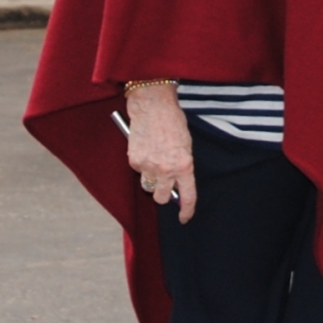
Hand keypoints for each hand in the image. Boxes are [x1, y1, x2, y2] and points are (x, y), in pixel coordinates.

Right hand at [123, 81, 195, 222]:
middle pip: (161, 197)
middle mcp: (166, 169)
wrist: (153, 105)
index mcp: (185, 165)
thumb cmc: (173, 122)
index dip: (186, 211)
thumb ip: (183, 166)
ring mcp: (148, 166)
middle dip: (162, 193)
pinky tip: (145, 148)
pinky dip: (141, 164)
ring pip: (147, 186)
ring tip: (154, 159)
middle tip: (164, 182)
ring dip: (151, 179)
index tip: (184, 218)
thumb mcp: (186, 145)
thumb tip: (177, 184)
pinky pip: (138, 171)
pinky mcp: (134, 161)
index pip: (188, 196)